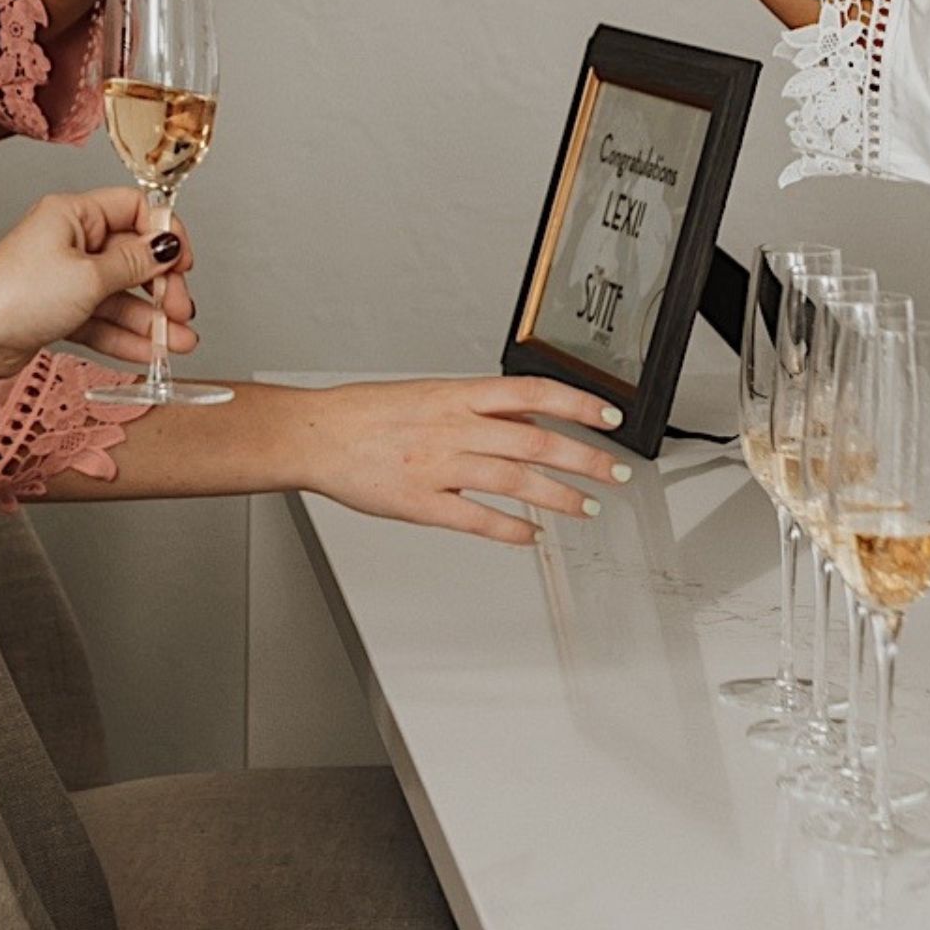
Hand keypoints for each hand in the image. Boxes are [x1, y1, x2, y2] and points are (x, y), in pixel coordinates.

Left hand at [0, 186, 180, 379]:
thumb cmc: (14, 296)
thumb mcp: (88, 276)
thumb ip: (135, 264)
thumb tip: (168, 246)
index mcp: (73, 214)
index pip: (134, 209)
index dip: (164, 235)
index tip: (184, 264)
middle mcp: (69, 241)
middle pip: (132, 257)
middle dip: (162, 286)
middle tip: (180, 311)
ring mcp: (64, 278)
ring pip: (120, 295)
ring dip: (152, 319)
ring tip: (181, 344)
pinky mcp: (58, 311)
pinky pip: (103, 319)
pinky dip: (127, 335)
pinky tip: (153, 352)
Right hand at [264, 375, 630, 544]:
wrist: (313, 434)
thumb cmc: (364, 414)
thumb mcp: (428, 394)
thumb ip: (480, 408)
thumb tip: (530, 420)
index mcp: (456, 395)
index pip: (532, 392)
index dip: (578, 403)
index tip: (611, 417)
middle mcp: (453, 428)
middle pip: (535, 442)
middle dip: (585, 459)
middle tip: (617, 473)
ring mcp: (438, 466)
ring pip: (514, 481)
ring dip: (558, 497)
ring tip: (587, 507)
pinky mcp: (421, 503)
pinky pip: (477, 519)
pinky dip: (511, 529)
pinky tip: (531, 536)